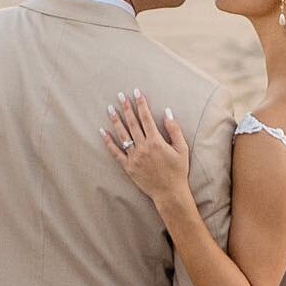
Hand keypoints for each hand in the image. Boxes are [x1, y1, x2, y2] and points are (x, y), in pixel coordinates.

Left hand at [101, 89, 190, 206]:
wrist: (169, 193)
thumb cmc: (178, 171)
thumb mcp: (182, 149)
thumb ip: (174, 130)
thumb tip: (167, 112)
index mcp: (156, 141)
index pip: (146, 118)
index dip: (141, 104)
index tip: (136, 92)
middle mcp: (143, 148)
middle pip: (132, 123)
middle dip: (126, 107)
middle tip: (120, 95)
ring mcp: (134, 157)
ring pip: (122, 135)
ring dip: (116, 120)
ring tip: (110, 108)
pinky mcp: (128, 167)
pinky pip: (115, 153)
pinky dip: (108, 142)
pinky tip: (103, 132)